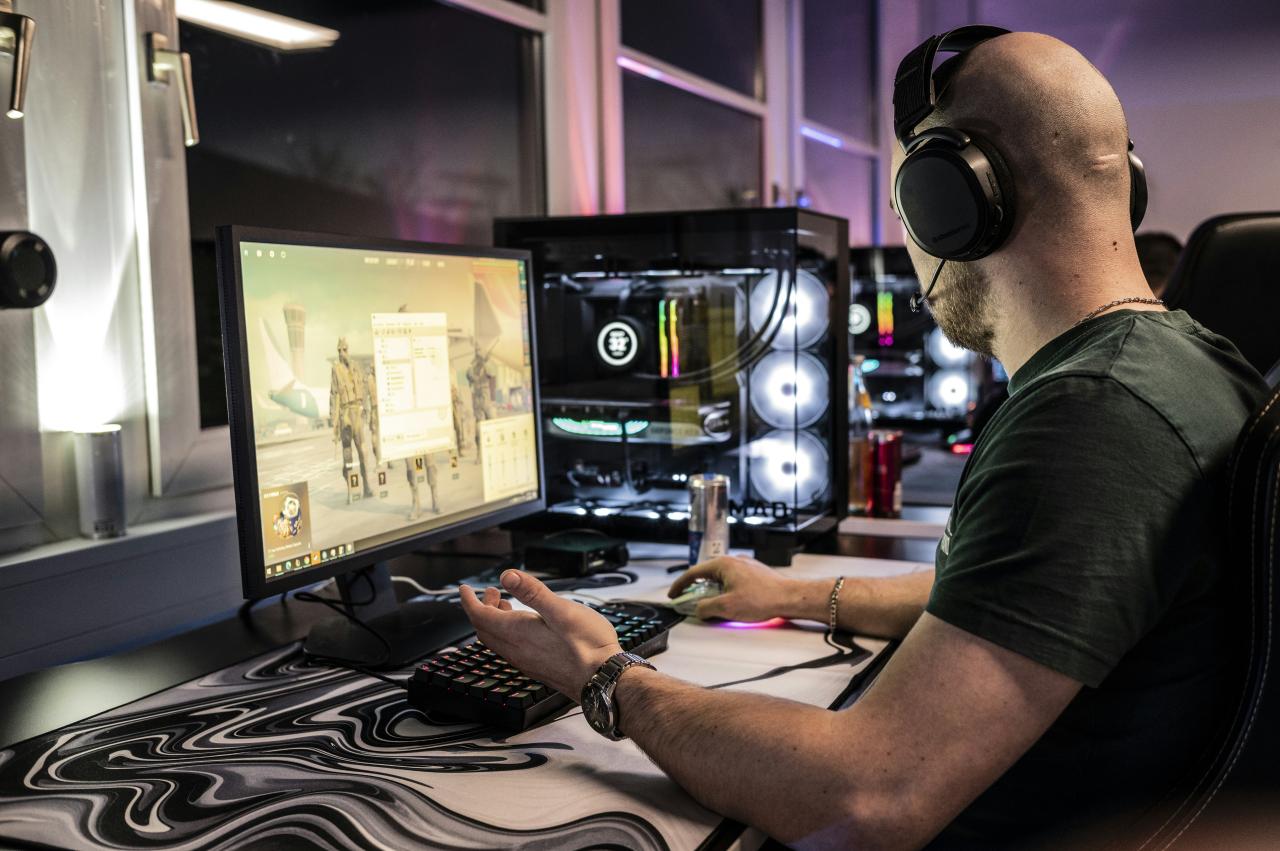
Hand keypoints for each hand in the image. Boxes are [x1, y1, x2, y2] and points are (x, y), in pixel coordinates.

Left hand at [459, 570, 622, 699]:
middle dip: (482, 608)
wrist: (602, 679)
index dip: (468, 601)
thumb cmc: (587, 646)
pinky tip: (525, 626)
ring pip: (497, 640)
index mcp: (517, 633)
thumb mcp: (562, 610)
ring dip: (494, 620)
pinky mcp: (536, 667)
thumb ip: (533, 592)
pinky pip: (510, 648)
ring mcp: (526, 661)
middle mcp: (516, 650)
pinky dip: (506, 632)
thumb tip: (506, 576)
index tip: (464, 589)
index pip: (479, 616)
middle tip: (491, 592)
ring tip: (506, 604)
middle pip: (484, 629)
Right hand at [667, 555, 795, 621]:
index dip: (680, 585)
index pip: (693, 573)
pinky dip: (724, 590)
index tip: (673, 595)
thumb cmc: (762, 599)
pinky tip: (729, 602)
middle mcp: (733, 561)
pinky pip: (732, 580)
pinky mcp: (755, 573)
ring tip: (709, 604)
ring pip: (721, 577)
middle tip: (688, 600)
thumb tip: (698, 609)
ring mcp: (745, 566)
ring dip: (711, 590)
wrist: (790, 598)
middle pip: (707, 574)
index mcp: (723, 564)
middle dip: (695, 588)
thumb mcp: (726, 607)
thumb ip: (706, 608)